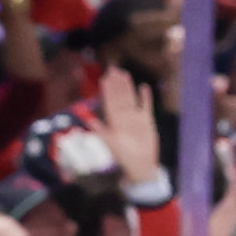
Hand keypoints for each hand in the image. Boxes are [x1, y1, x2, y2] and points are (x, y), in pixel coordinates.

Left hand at [91, 64, 159, 182]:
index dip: (107, 90)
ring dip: (128, 87)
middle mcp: (123, 118)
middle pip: (119, 97)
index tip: (104, 78)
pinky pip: (146, 106)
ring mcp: (135, 118)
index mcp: (114, 122)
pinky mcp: (147, 121)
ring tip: (125, 74)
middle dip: (116, 84)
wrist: (140, 166)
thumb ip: (101, 131)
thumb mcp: (112, 144)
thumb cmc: (124, 157)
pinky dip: (145, 97)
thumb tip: (88, 120)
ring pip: (131, 98)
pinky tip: (144, 87)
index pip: (110, 102)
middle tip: (113, 69)